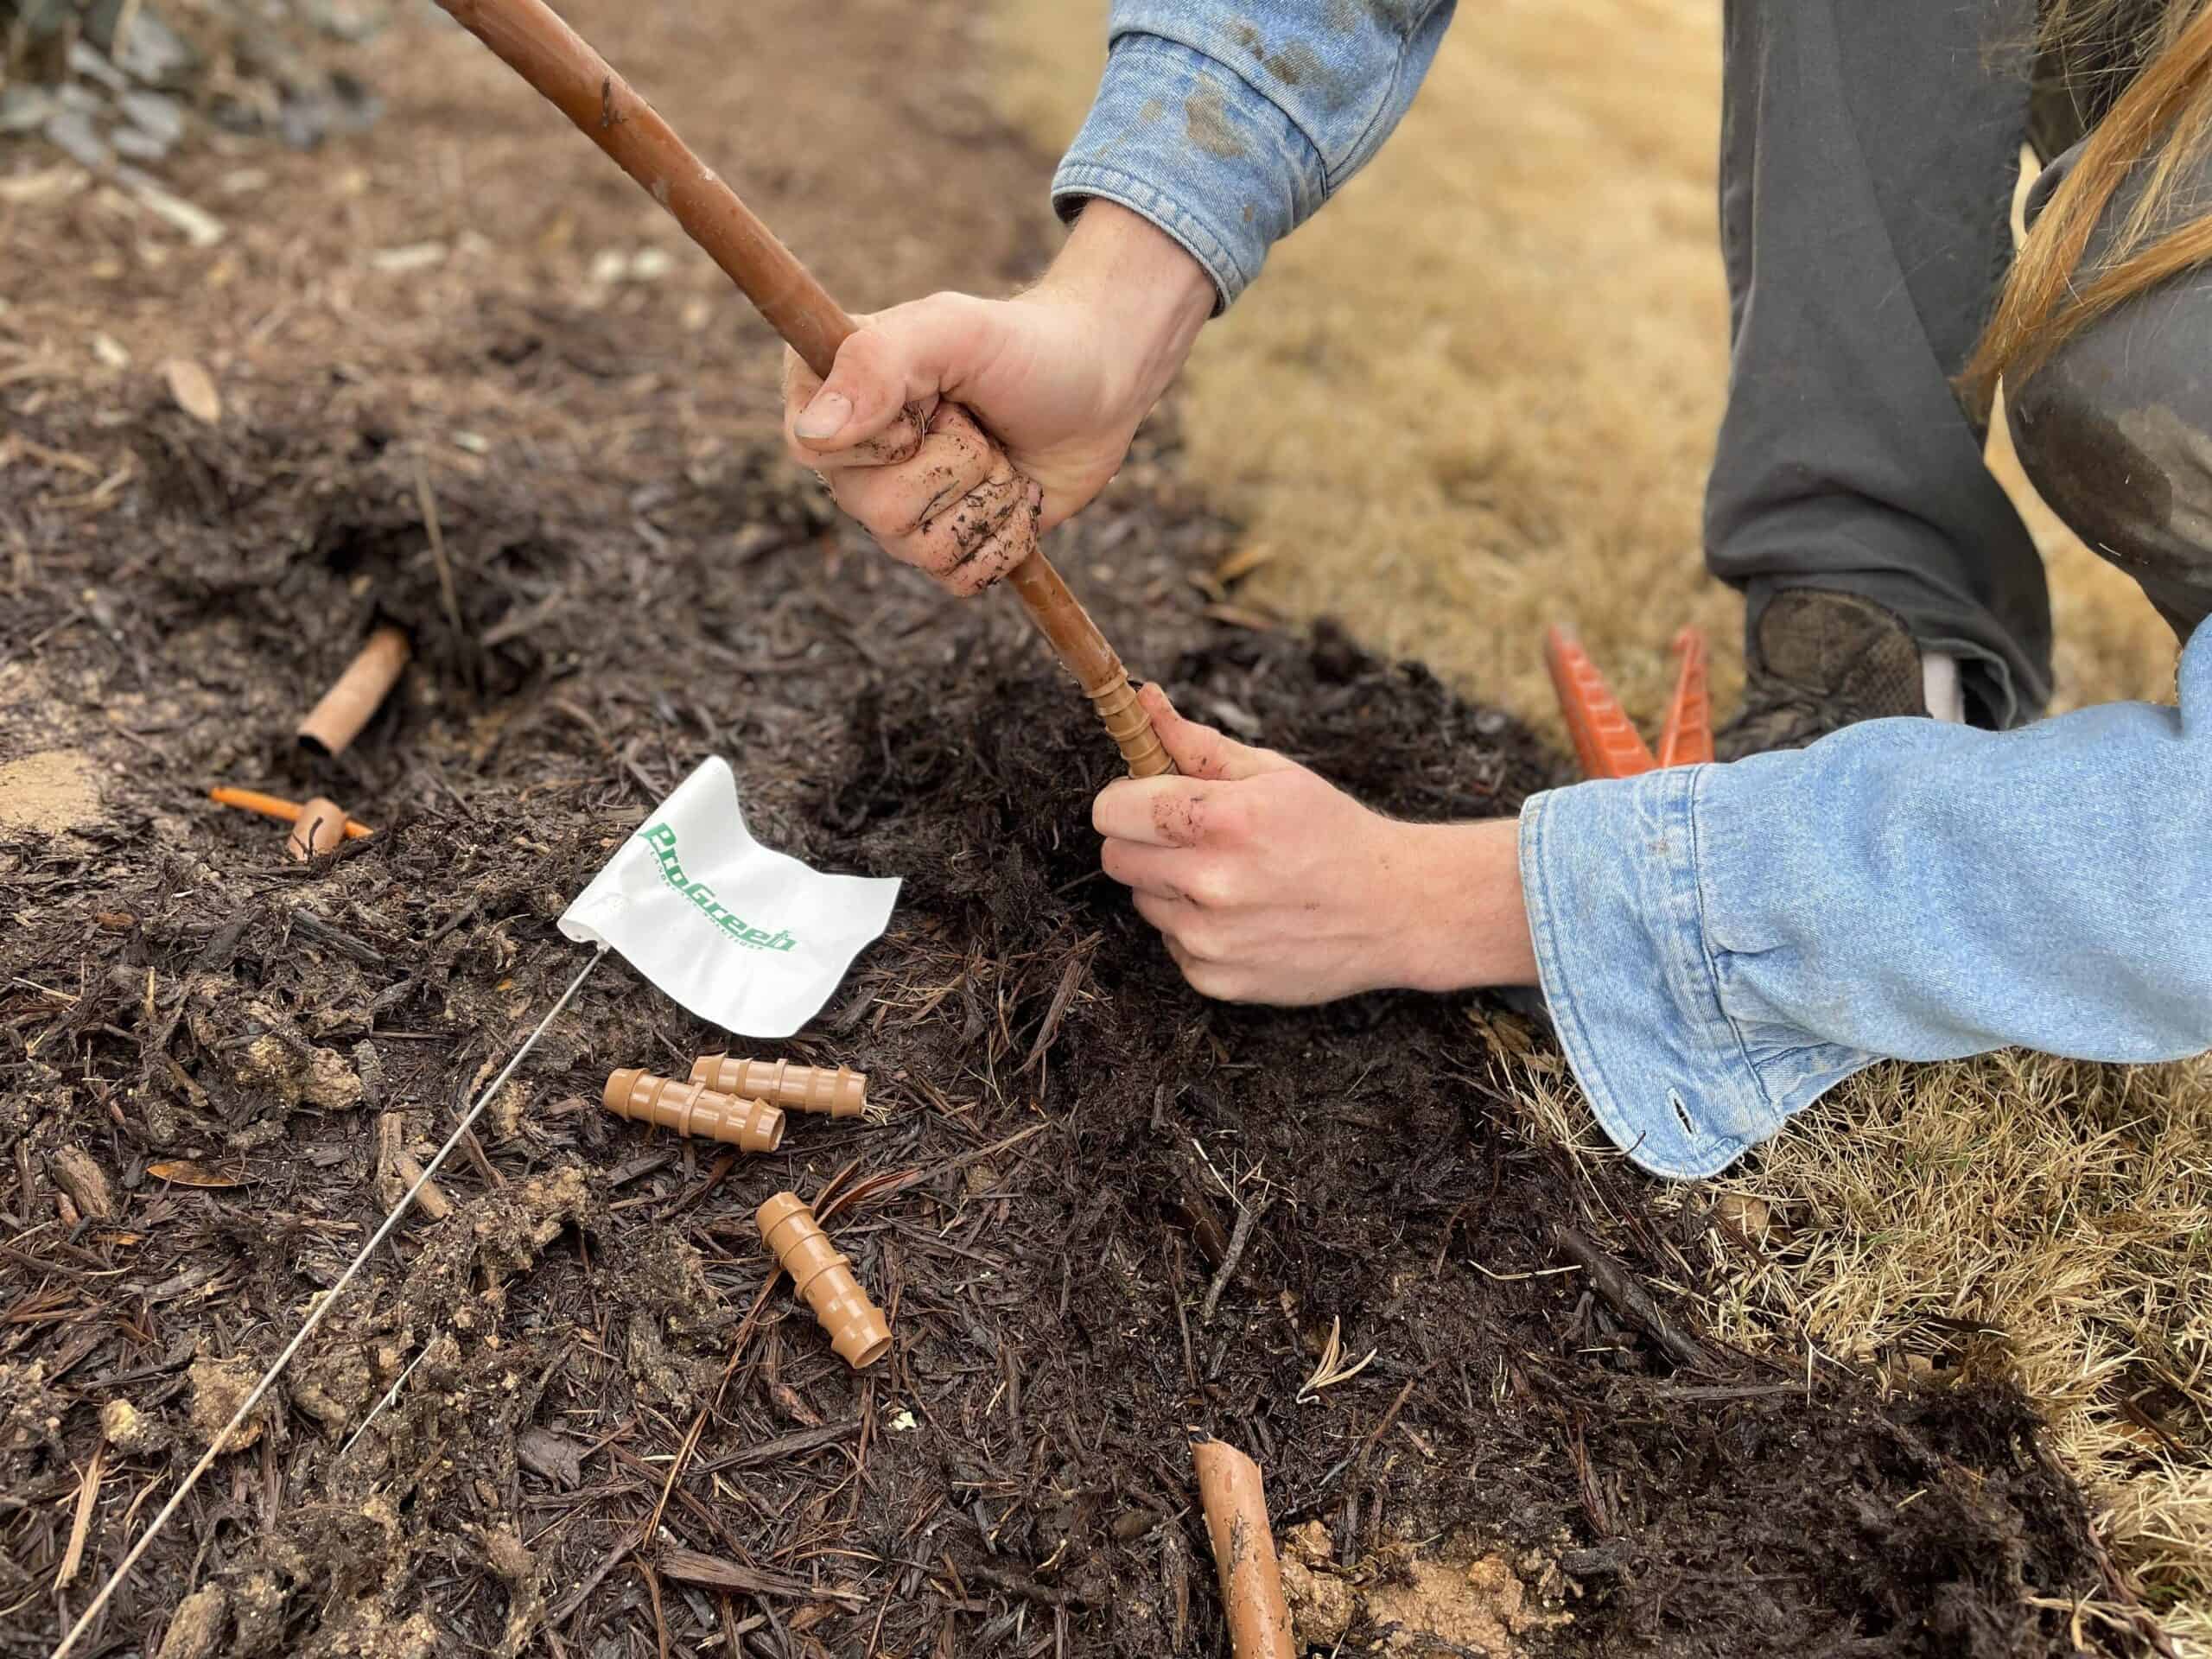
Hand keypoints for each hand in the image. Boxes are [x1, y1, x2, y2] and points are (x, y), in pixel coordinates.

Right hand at [782, 202, 1212, 594]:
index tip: (933, 401)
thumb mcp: (952, 331)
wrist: (1100, 386)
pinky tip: (1016, 493)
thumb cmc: (1024, 347)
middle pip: (875, 511)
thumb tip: (812, 434)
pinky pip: (960, 578)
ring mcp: (898, 507)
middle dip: (955, 467)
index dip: (887, 437)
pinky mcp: (949, 546)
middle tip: (978, 427)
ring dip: (986, 500)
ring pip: (921, 550)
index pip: (813, 449)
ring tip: (1000, 455)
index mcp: (830, 389)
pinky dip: (1006, 537)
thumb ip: (877, 364)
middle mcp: (854, 456)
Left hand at [1092, 686, 1537, 1003]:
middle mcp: (1210, 883)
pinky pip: (1172, 943)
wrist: (1395, 910)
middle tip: (1191, 837)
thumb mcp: (1273, 772)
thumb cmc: (1334, 832)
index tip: (1146, 798)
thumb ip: (1197, 744)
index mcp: (1223, 820)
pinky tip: (1244, 915)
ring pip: (1143, 901)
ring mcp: (1210, 939)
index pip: (1112, 810)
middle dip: (1141, 841)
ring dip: (1170, 886)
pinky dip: (1195, 929)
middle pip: (1116, 857)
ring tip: (1230, 877)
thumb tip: (1143, 702)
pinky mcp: (1215, 979)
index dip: (1125, 800)